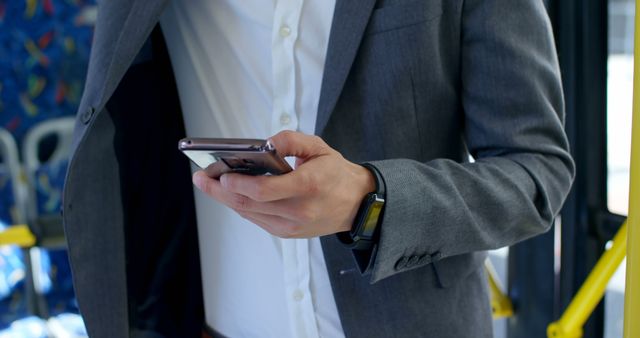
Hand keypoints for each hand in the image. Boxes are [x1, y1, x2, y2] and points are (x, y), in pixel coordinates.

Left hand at [192, 131, 375, 237]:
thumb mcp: (319, 147)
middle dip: (219, 191)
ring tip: (210, 184)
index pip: (263, 191)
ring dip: (226, 199)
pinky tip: (232, 193)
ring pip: (249, 214)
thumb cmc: (337, 173)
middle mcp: (298, 211)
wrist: (358, 204)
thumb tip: (262, 144)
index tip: (220, 173)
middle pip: (248, 204)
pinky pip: (257, 219)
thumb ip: (290, 140)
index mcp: (308, 187)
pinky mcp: (288, 233)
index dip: (237, 183)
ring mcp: (292, 226)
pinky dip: (242, 206)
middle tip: (201, 178)